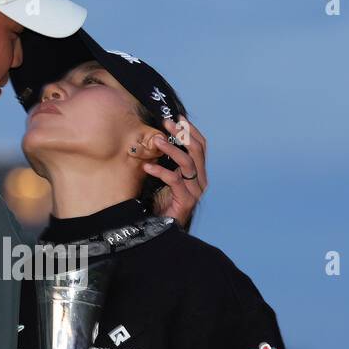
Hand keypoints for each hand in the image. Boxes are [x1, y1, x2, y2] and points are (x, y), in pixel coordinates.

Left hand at [146, 114, 206, 229]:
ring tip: (156, 140)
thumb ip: (168, 162)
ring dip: (171, 148)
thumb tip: (159, 138)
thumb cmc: (162, 203)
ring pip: (187, 163)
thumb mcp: (166, 178)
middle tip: (167, 124)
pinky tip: (147, 167)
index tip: (178, 119)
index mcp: (199, 173)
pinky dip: (160, 171)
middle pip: (197, 151)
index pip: (201, 147)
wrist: (161, 229)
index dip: (191, 131)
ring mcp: (196, 191)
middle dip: (182, 134)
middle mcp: (201, 181)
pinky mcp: (187, 200)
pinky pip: (175, 180)